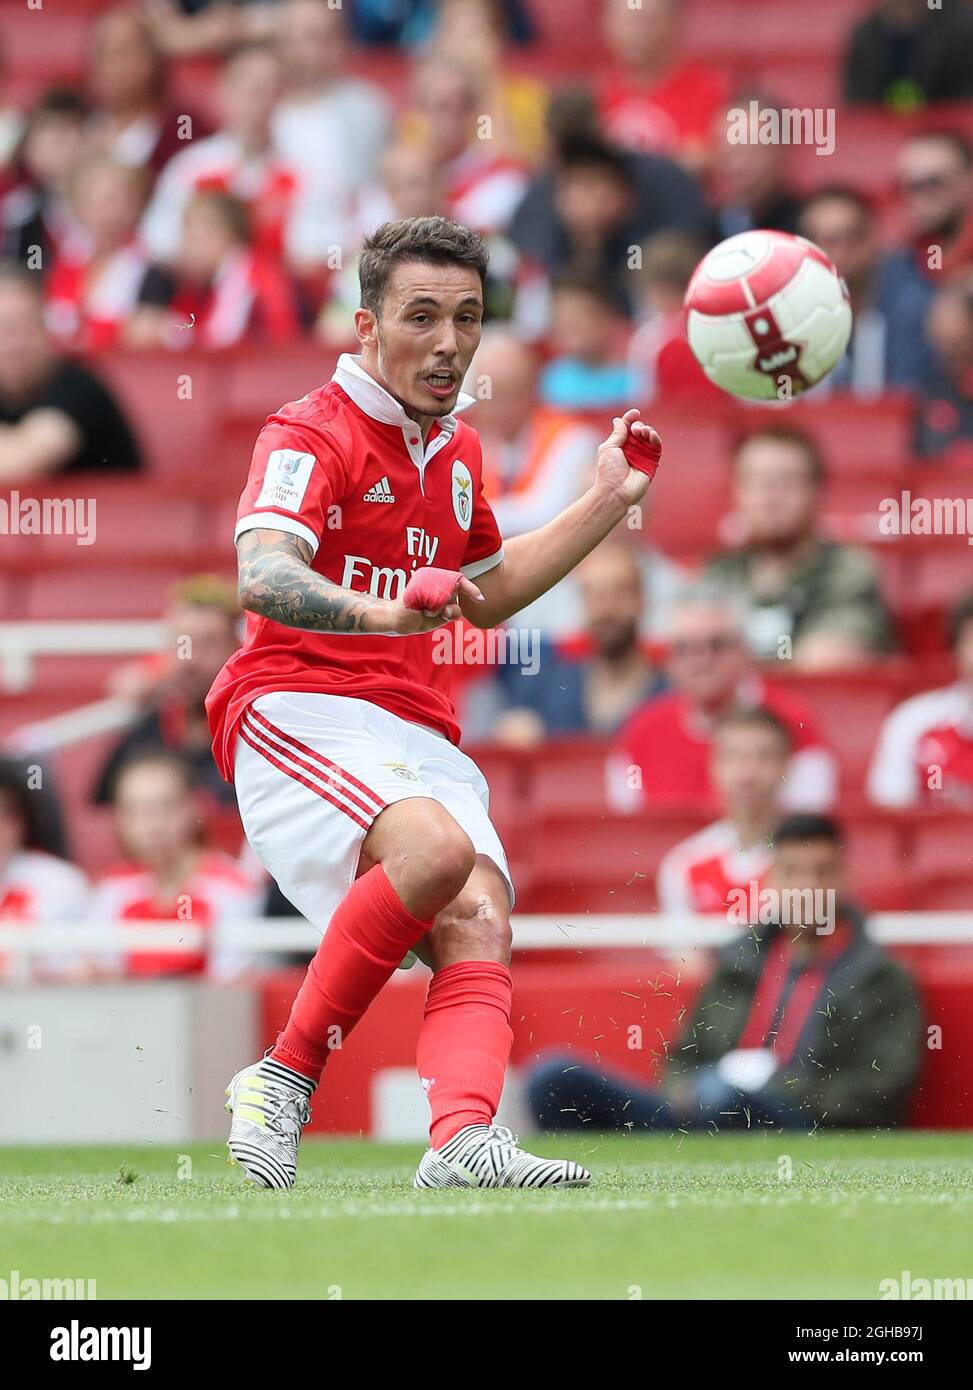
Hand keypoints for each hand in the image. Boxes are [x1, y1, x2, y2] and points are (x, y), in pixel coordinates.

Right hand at [369, 568, 484, 633]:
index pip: (461, 584)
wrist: (396, 618)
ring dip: (437, 609)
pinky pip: (435, 598)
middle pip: (455, 593)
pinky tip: (420, 608)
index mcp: (444, 587)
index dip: (472, 590)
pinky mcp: (421, 581)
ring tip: (424, 610)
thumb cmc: (419, 618)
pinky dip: (430, 608)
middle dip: (448, 608)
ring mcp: (429, 579)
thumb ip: (451, 613)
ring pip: (446, 596)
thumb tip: (454, 609)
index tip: (480, 599)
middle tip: (431, 613)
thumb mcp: (439, 618)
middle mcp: (438, 580)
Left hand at [595, 408, 662, 509]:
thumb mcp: (609, 448)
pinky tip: (651, 435)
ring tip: (644, 432)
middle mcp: (631, 450)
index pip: (626, 428)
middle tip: (635, 430)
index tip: (635, 412)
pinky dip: (656, 439)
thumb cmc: (608, 471)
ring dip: (648, 430)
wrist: (615, 491)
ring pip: (649, 437)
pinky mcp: (651, 463)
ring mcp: (642, 456)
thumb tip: (619, 420)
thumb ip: (617, 433)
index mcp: (619, 446)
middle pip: (639, 431)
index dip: (630, 419)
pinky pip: (657, 448)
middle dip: (638, 426)